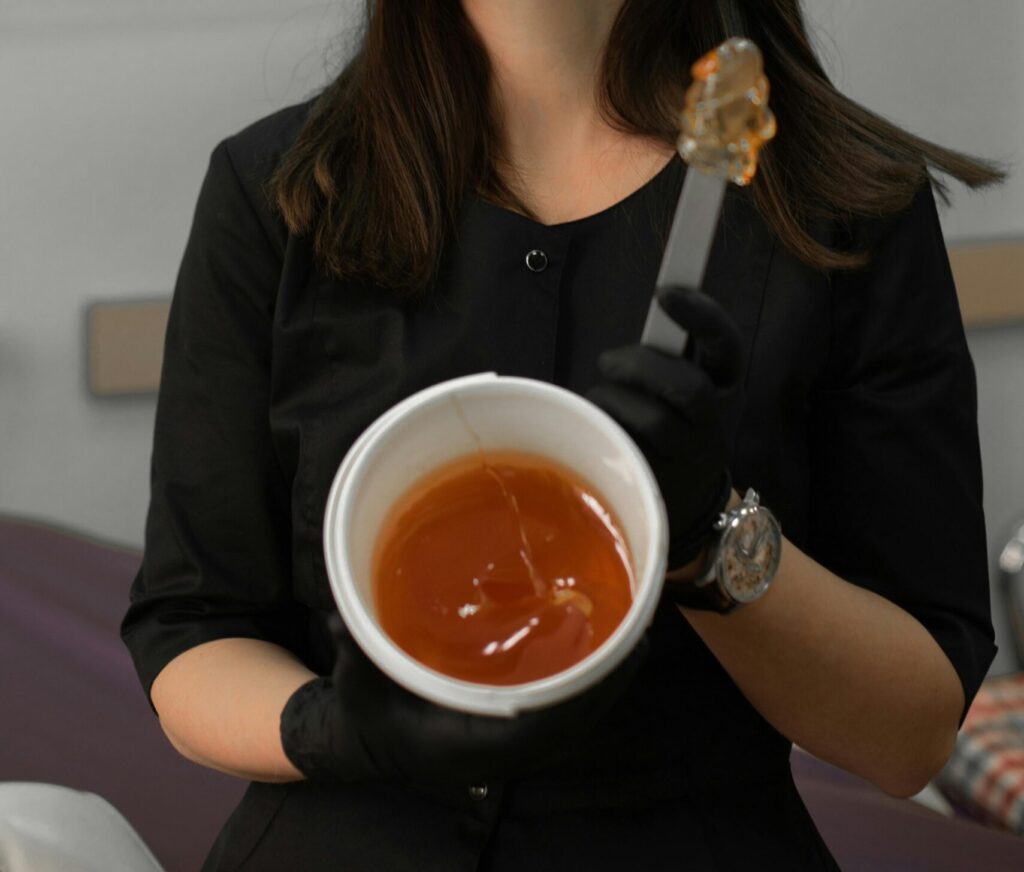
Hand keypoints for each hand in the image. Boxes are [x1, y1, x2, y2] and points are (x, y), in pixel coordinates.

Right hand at [280, 614, 649, 784]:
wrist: (369, 743)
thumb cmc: (367, 710)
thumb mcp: (356, 678)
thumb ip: (355, 646)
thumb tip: (343, 614)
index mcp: (462, 741)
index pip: (533, 728)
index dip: (576, 698)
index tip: (606, 661)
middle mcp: (496, 748)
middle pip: (571, 722)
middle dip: (608, 683)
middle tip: (638, 635)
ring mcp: (510, 742)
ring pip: (574, 719)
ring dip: (607, 682)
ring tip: (636, 637)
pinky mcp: (515, 730)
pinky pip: (564, 711)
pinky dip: (591, 684)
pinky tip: (607, 651)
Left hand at [585, 285, 744, 571]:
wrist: (684, 501)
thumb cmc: (677, 426)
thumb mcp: (687, 390)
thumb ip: (670, 357)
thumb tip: (655, 305)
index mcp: (727, 387)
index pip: (726, 345)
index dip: (700, 315)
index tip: (665, 292)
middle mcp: (715, 423)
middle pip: (685, 387)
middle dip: (639, 366)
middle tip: (609, 363)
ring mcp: (689, 457)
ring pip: (651, 419)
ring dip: (613, 399)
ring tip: (601, 398)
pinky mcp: (659, 480)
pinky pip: (624, 446)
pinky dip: (603, 427)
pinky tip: (598, 427)